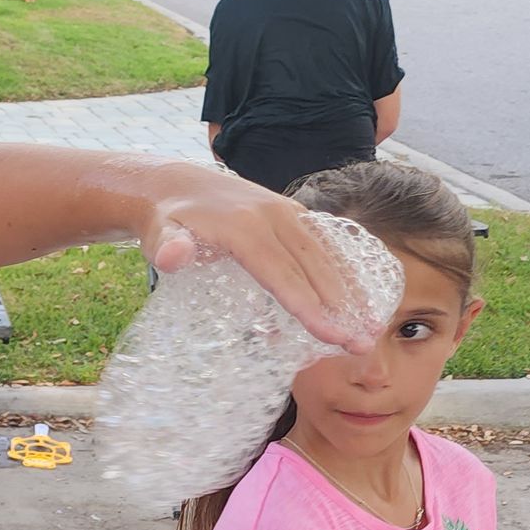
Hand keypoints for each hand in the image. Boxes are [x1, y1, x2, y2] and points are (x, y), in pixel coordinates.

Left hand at [139, 163, 377, 349]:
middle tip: (361, 344)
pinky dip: (342, 272)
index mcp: (244, 227)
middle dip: (340, 307)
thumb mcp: (158, 233)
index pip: (281, 274)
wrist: (176, 184)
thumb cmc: (167, 220)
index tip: (331, 336)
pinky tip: (358, 299)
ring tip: (371, 327)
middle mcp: (273, 216)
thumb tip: (170, 256)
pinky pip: (323, 245)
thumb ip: (167, 246)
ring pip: (325, 255)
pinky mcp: (292, 215)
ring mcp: (286, 212)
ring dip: (351, 291)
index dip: (307, 306)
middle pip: (312, 266)